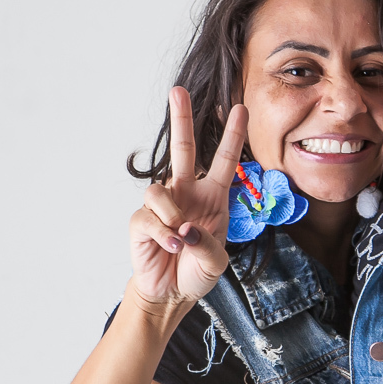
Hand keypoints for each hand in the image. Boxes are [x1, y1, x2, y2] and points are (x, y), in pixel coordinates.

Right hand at [129, 87, 248, 307]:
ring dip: (172, 216)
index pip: (224, 161)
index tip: (240, 108)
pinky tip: (170, 247)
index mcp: (213, 198)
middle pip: (182, 149)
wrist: (172, 293)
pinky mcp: (142, 221)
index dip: (232, 135)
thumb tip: (186, 228)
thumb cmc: (198, 271)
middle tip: (178, 91)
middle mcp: (187, 193)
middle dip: (181, 119)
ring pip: (160, 189)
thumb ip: (208, 245)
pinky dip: (163, 235)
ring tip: (180, 241)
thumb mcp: (216, 262)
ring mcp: (163, 206)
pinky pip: (150, 218)